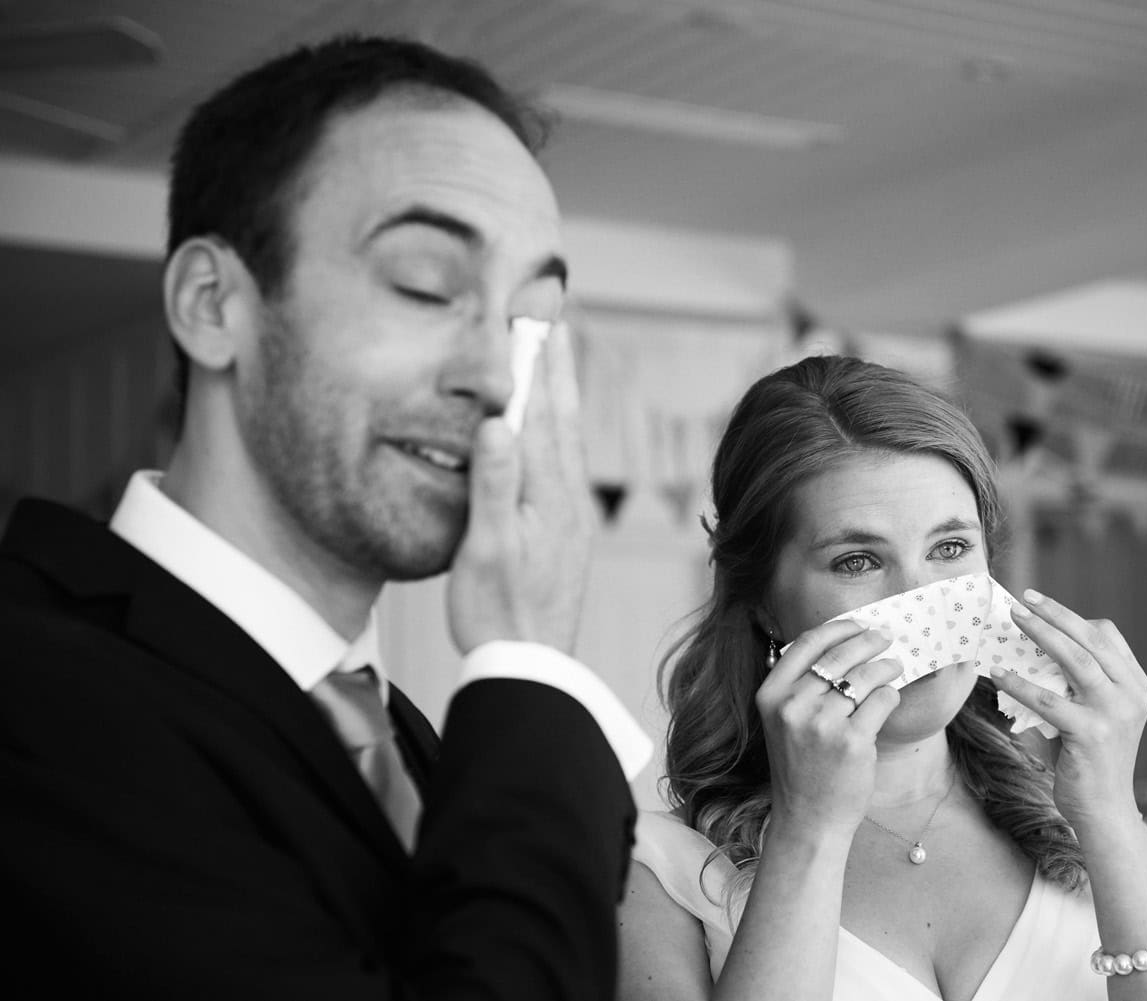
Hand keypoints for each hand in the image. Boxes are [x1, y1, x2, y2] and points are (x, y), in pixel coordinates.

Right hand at [447, 323, 594, 653]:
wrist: (532, 667)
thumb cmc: (501, 613)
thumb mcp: (487, 549)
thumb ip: (494, 485)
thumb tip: (496, 422)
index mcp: (548, 493)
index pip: (540, 412)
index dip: (535, 363)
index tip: (534, 317)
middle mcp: (567, 497)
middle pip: (561, 417)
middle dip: (555, 366)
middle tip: (553, 318)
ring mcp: (570, 514)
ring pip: (565, 438)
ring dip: (558, 395)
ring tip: (554, 359)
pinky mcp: (565, 532)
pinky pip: (562, 463)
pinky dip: (557, 432)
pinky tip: (551, 433)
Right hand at [757, 621, 902, 843]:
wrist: (808, 819)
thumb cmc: (801, 767)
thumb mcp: (784, 722)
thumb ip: (801, 686)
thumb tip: (842, 644)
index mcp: (771, 696)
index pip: (807, 644)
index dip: (837, 629)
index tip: (857, 625)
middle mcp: (793, 706)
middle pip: (839, 656)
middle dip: (868, 641)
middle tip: (884, 638)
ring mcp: (822, 724)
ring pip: (864, 675)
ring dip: (885, 666)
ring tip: (894, 666)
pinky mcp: (852, 741)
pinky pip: (881, 700)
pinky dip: (890, 694)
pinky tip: (890, 696)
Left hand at [993, 590, 1146, 830]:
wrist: (1105, 811)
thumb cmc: (1088, 760)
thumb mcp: (1090, 713)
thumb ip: (1073, 684)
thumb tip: (1028, 650)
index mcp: (1135, 685)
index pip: (1108, 636)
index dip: (1074, 618)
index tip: (1043, 606)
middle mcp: (1132, 694)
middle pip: (1092, 638)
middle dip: (1056, 613)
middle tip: (1026, 597)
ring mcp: (1115, 713)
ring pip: (1075, 659)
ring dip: (1041, 633)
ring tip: (1015, 618)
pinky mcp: (1092, 734)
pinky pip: (1048, 699)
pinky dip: (1019, 684)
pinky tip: (998, 674)